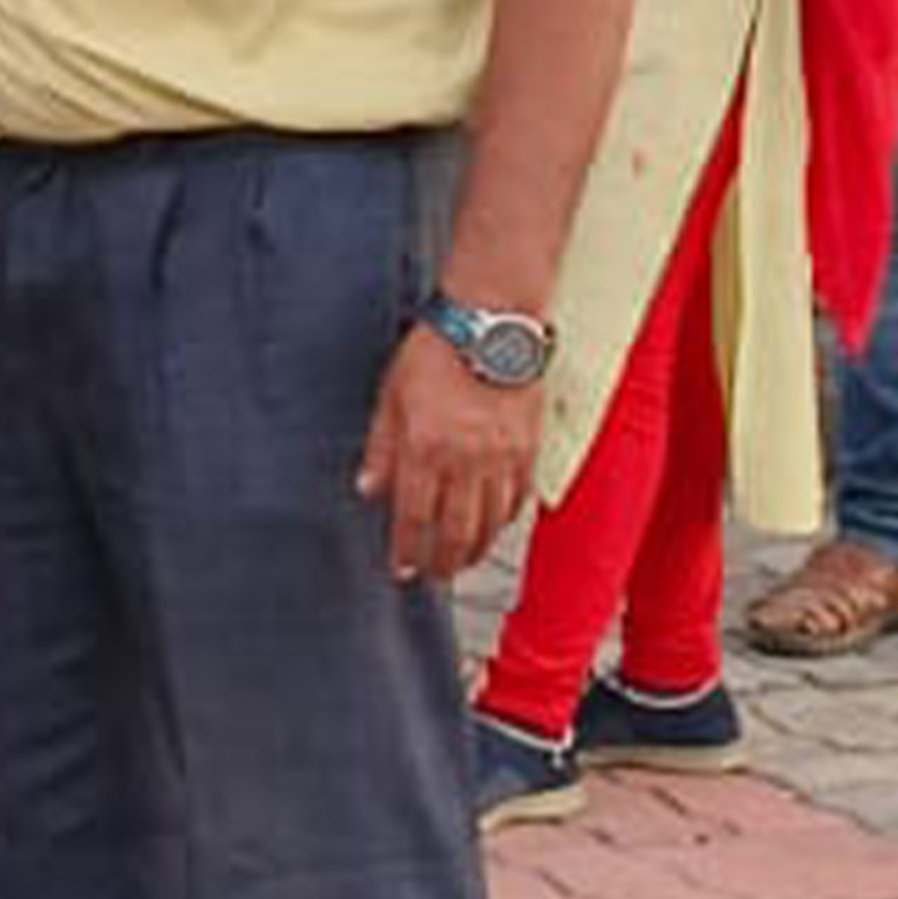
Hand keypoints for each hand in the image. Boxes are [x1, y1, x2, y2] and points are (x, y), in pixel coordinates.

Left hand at [356, 325, 541, 582]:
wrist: (492, 323)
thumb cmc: (435, 352)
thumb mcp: (390, 397)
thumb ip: (380, 448)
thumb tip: (368, 490)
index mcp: (425, 449)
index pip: (413, 518)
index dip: (406, 550)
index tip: (401, 569)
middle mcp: (466, 461)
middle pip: (456, 531)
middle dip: (443, 561)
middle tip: (433, 575)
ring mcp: (502, 457)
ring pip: (491, 523)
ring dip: (476, 549)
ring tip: (463, 560)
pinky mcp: (529, 448)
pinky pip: (519, 498)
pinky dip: (505, 519)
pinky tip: (494, 526)